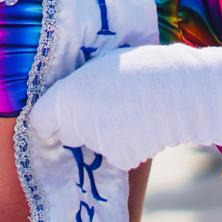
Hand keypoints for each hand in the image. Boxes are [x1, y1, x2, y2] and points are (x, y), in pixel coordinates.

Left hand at [30, 43, 221, 169]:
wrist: (182, 90)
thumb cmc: (143, 65)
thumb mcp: (103, 63)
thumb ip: (83, 81)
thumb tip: (76, 88)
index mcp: (67, 96)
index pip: (40, 119)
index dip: (49, 115)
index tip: (57, 111)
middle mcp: (76, 124)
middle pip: (66, 131)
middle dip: (77, 122)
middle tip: (102, 105)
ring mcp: (98, 145)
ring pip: (93, 142)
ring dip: (103, 132)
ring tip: (129, 111)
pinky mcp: (120, 158)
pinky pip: (116, 153)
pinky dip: (125, 144)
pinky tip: (142, 126)